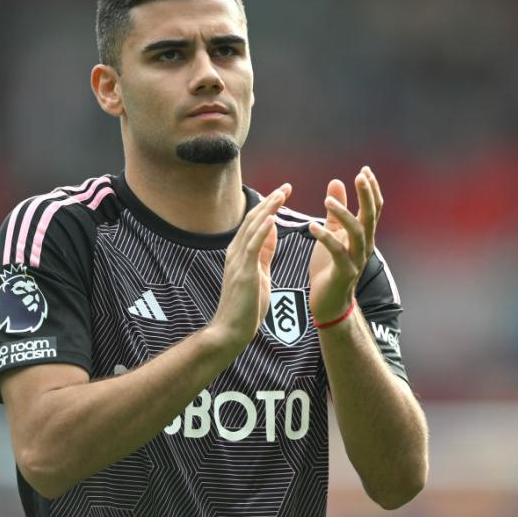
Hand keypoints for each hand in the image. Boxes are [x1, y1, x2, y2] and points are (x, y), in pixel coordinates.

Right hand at [210, 184, 291, 348]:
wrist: (231, 330)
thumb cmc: (246, 306)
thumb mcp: (259, 273)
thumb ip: (264, 251)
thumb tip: (272, 229)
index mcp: (240, 252)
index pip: (255, 222)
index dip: (269, 205)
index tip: (283, 191)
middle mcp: (235, 252)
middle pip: (253, 219)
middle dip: (270, 201)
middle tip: (286, 186)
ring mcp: (237, 261)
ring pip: (253, 228)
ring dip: (268, 209)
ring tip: (281, 194)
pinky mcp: (242, 272)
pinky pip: (253, 247)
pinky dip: (262, 230)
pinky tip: (272, 218)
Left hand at [308, 166, 382, 322]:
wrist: (329, 302)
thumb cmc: (330, 266)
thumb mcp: (333, 233)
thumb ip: (336, 210)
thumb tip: (336, 182)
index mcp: (363, 235)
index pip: (374, 208)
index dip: (371, 189)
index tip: (365, 170)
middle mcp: (364, 245)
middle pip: (371, 216)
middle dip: (367, 196)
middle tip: (360, 176)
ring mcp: (356, 259)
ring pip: (357, 233)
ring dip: (344, 215)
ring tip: (327, 202)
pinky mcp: (343, 272)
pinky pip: (337, 252)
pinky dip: (326, 238)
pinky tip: (313, 227)